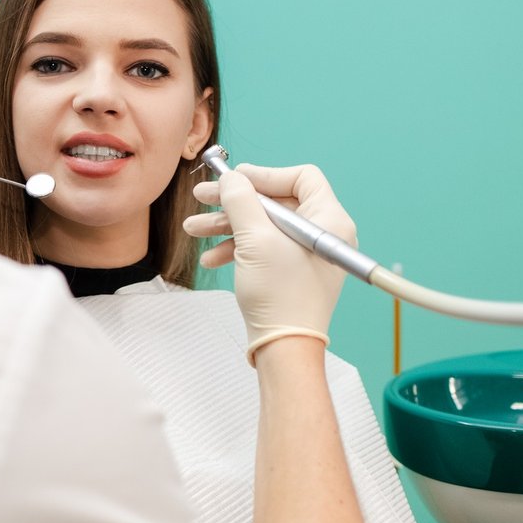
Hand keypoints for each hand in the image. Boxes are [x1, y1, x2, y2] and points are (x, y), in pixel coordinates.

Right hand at [184, 162, 356, 361]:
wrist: (283, 347)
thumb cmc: (281, 296)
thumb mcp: (255, 240)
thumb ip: (240, 200)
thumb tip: (231, 178)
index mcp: (328, 220)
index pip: (302, 178)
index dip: (265, 174)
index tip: (234, 179)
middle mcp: (322, 233)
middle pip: (276, 201)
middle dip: (234, 202)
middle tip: (202, 198)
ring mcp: (306, 253)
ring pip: (264, 225)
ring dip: (227, 225)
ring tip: (194, 229)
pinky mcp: (292, 270)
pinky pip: (263, 247)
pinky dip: (237, 248)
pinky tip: (211, 258)